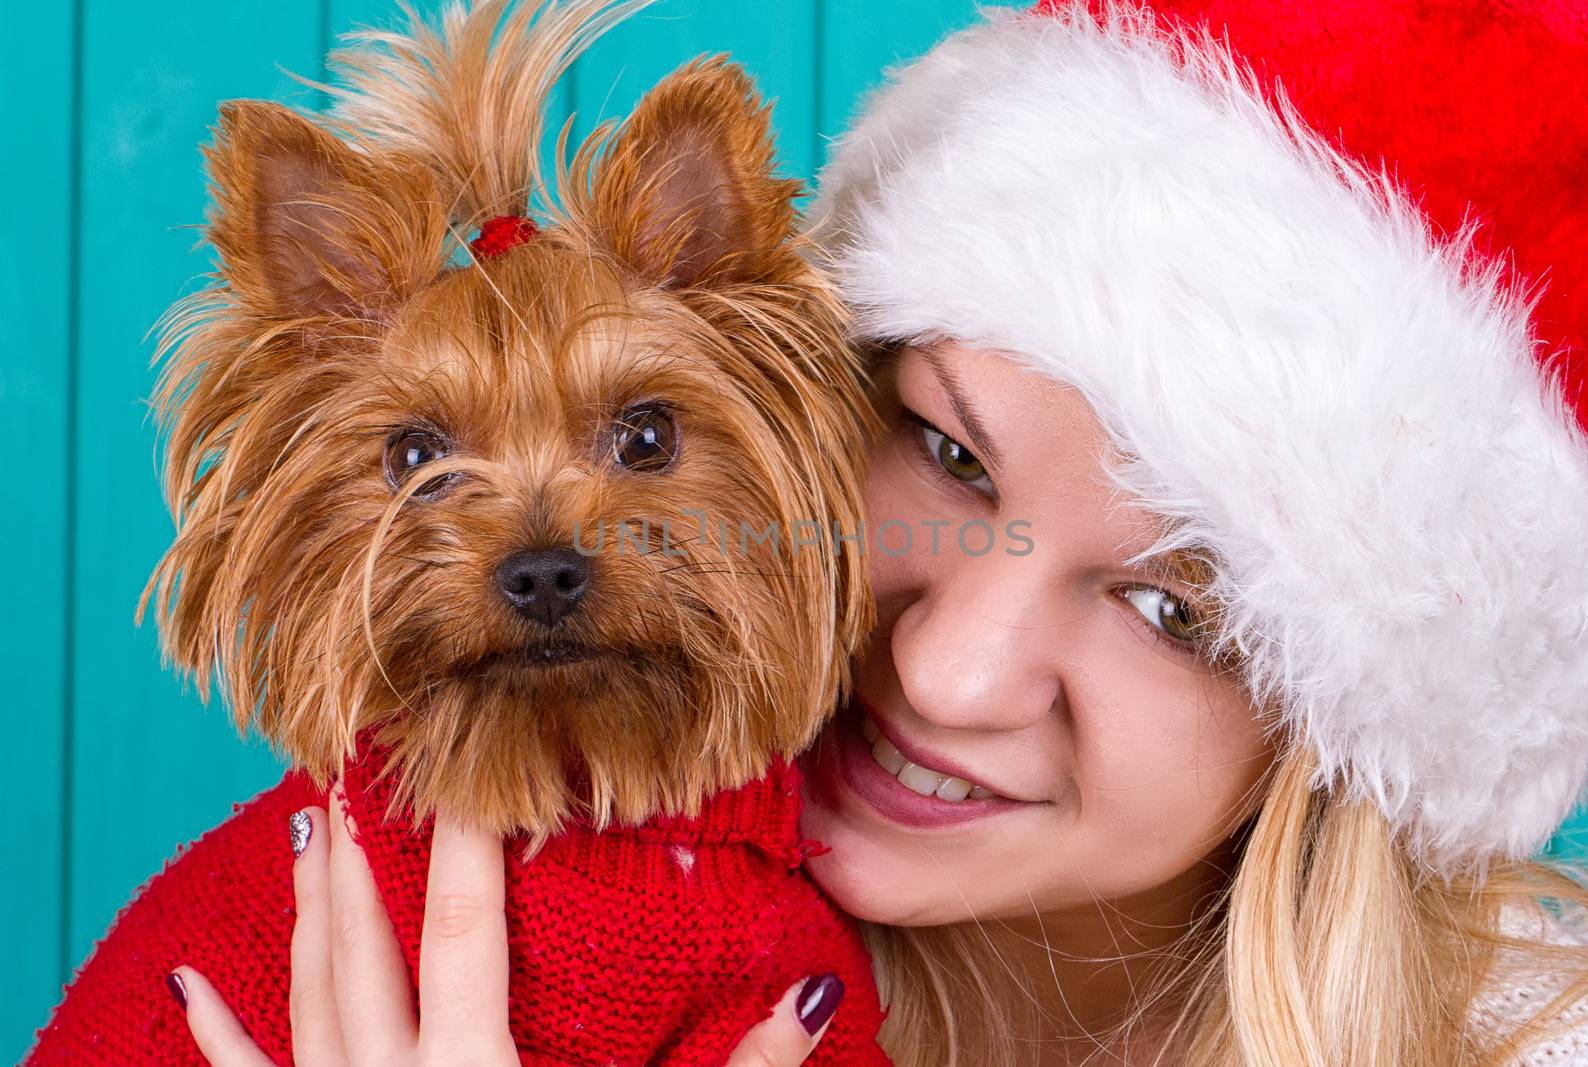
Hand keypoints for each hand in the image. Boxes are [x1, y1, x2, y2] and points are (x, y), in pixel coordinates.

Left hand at [170, 783, 842, 1065]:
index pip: (469, 925)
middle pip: (369, 945)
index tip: (465, 760)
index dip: (469, 837)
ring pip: (310, 995)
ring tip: (304, 833)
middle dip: (363, 851)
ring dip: (309, 912)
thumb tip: (811, 992)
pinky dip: (216, 1036)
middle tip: (353, 765)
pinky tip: (184, 985)